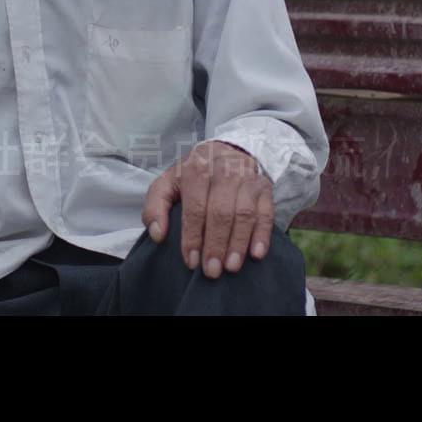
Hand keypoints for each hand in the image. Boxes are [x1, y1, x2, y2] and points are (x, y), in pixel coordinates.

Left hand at [142, 140, 272, 279]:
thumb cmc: (192, 175)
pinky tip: (256, 254)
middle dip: (216, 244)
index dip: (193, 236)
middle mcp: (224, 171)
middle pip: (221, 212)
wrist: (225, 151)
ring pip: (245, 213)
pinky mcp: (264, 187)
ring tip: (231, 266)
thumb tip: (158, 235)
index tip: (191, 261)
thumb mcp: (167, 183)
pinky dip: (262, 234)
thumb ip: (155, 207)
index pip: (195, 207)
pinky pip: (266, 212)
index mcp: (196, 170)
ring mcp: (246, 178)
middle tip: (212, 270)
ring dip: (238, 242)